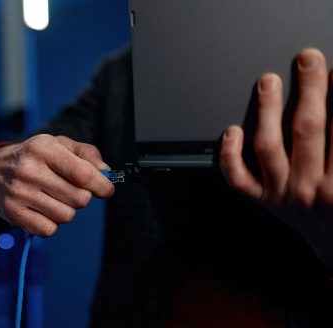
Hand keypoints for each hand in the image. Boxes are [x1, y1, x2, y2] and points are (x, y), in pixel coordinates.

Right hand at [0, 134, 114, 236]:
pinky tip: (42, 209)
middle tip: (70, 190)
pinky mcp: (13, 213)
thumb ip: (87, 154)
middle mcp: (28, 169)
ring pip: (66, 216)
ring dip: (67, 210)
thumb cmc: (35, 158)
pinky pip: (49, 229)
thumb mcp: (59, 145)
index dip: (101, 185)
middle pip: (79, 198)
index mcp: (43, 148)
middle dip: (82, 197)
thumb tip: (105, 173)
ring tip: (54, 198)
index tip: (105, 189)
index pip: (82, 173)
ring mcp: (18, 193)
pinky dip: (51, 223)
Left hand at [220, 48, 332, 266]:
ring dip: (268, 110)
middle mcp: (311, 186)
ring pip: (269, 146)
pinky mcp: (262, 198)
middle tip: (307, 60)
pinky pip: (239, 178)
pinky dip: (230, 155)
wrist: (332, 238)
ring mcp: (282, 193)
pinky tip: (231, 131)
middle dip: (309, 89)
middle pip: (308, 128)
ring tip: (268, 83)